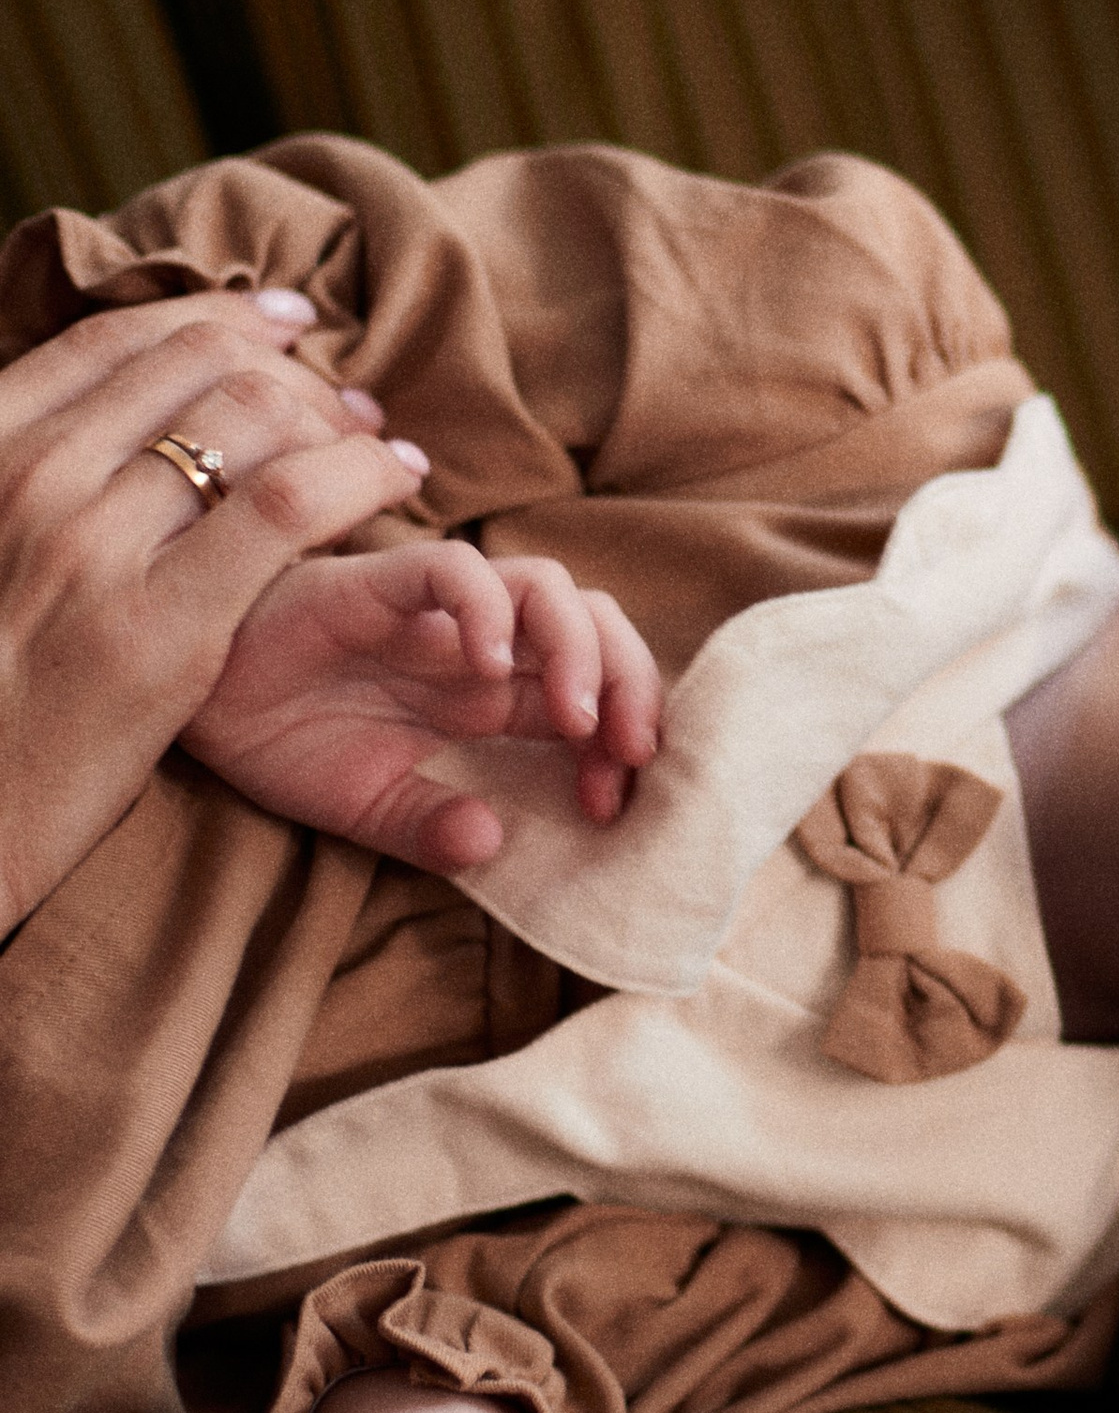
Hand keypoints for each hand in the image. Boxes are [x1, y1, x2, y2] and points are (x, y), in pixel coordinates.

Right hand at [0, 287, 429, 927]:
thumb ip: (36, 487)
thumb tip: (107, 436)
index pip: (112, 341)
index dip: (211, 316)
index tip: (279, 322)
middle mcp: (32, 478)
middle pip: (192, 366)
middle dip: (288, 364)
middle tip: (347, 396)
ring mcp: (92, 544)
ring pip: (248, 415)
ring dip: (334, 413)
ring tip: (379, 439)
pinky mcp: (165, 620)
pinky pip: (290, 501)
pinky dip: (361, 472)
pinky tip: (399, 480)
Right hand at [181, 542, 661, 871]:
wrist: (192, 700)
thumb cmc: (280, 739)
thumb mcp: (363, 807)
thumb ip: (427, 828)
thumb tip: (492, 844)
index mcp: (487, 694)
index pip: (592, 691)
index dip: (621, 737)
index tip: (610, 802)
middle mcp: (475, 642)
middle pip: (594, 625)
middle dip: (631, 683)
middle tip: (626, 755)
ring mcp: (434, 608)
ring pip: (546, 585)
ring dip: (580, 647)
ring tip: (573, 717)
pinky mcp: (381, 580)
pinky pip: (454, 568)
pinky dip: (488, 607)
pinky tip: (487, 668)